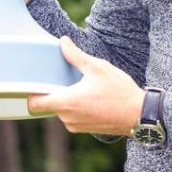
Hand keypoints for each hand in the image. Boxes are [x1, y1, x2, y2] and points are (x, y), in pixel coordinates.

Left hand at [28, 37, 144, 135]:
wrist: (140, 115)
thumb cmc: (119, 92)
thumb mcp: (98, 68)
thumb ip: (76, 56)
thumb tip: (63, 42)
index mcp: (67, 103)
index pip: (34, 104)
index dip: (32, 92)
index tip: (37, 80)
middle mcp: (68, 118)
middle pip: (49, 104)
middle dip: (55, 91)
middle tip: (65, 76)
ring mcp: (77, 126)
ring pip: (62, 110)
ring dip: (67, 98)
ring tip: (82, 85)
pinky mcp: (86, 129)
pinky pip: (73, 116)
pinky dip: (76, 106)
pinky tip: (91, 96)